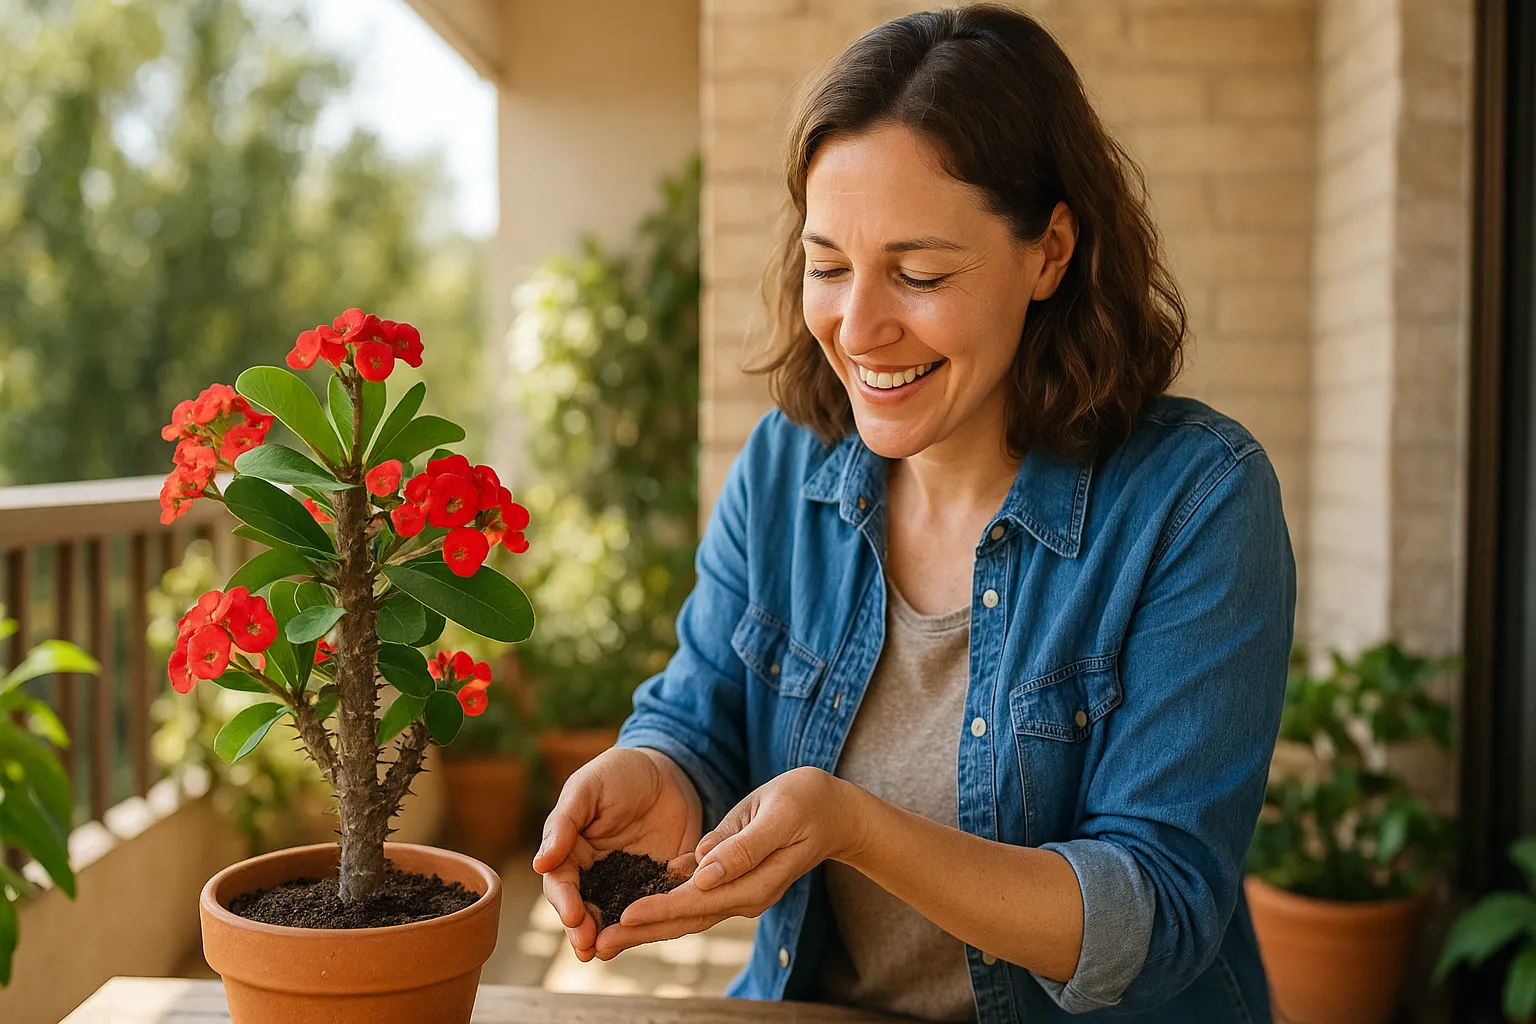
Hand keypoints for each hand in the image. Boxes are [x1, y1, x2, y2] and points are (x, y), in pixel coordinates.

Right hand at [532, 746, 701, 960]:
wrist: (669, 769)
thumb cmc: (619, 772)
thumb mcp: (587, 788)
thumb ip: (564, 823)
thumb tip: (540, 864)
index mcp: (572, 852)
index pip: (561, 883)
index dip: (564, 901)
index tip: (572, 916)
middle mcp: (596, 873)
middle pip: (584, 908)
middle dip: (582, 930)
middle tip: (587, 947)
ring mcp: (628, 882)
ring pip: (614, 916)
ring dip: (609, 936)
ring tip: (606, 952)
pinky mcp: (659, 884)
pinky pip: (653, 907)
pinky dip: (649, 922)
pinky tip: (649, 933)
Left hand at [590, 766, 862, 959]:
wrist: (834, 812)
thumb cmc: (807, 802)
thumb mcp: (777, 814)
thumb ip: (742, 846)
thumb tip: (703, 872)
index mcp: (754, 882)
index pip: (698, 901)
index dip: (660, 909)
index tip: (624, 914)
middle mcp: (744, 896)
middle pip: (686, 919)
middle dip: (642, 931)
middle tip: (599, 942)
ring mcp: (739, 893)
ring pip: (686, 915)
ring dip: (647, 927)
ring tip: (606, 936)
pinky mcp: (732, 883)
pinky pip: (693, 902)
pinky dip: (663, 910)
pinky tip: (633, 913)